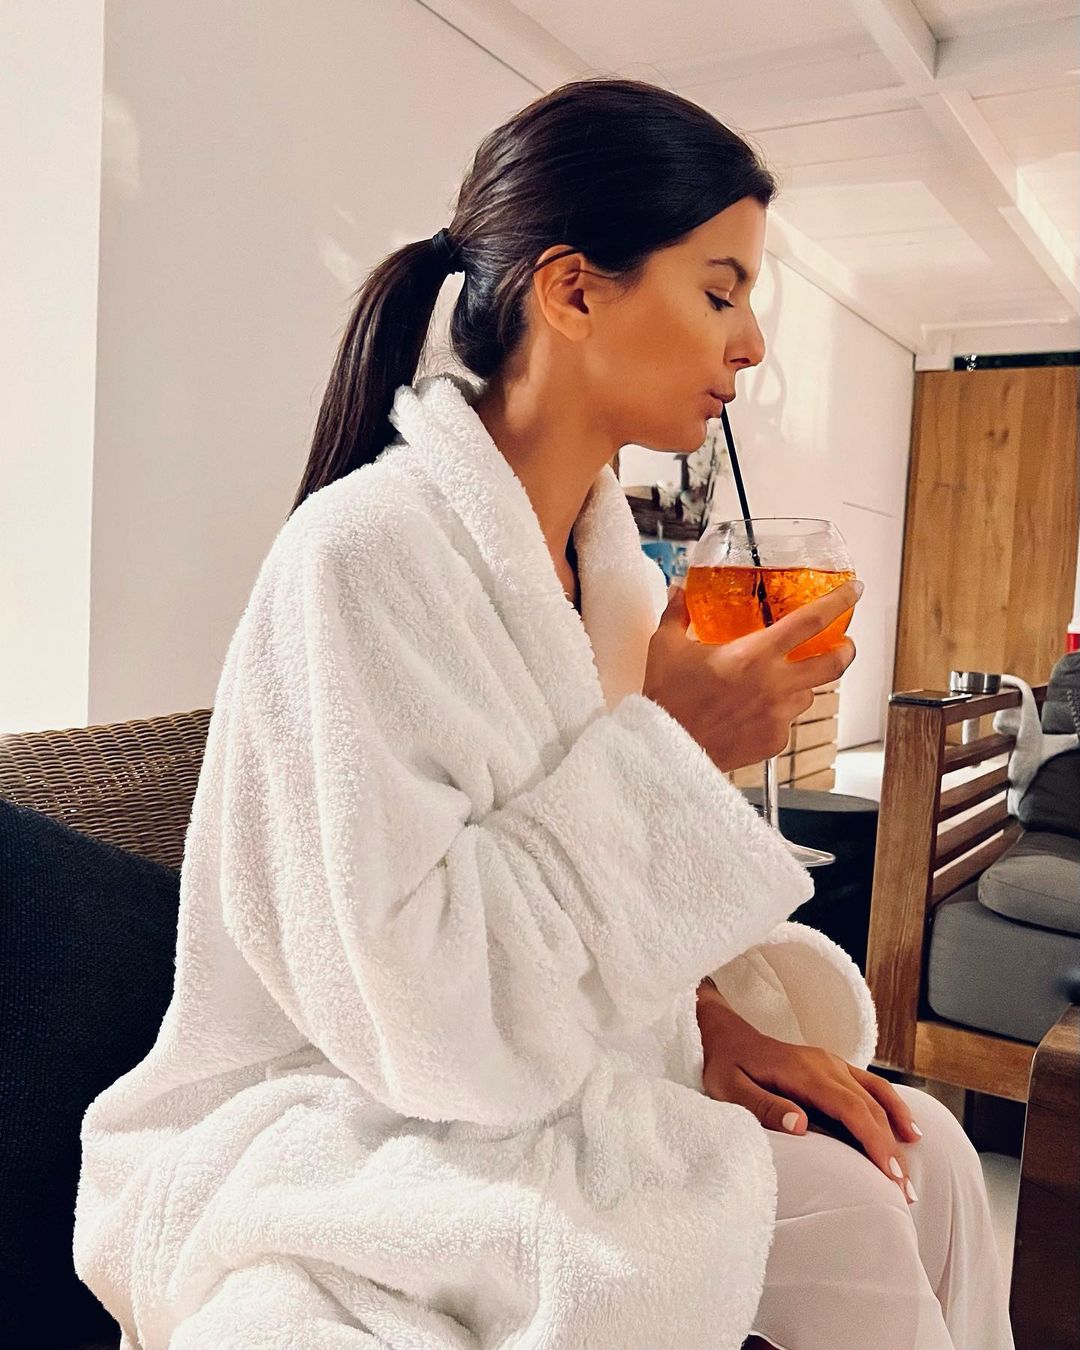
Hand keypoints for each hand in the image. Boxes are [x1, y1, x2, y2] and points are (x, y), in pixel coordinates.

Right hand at [643, 579, 862, 771]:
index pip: (811, 620)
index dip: (838, 602)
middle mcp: (775, 683)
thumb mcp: (666, 647)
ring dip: (802, 684)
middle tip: (843, 642)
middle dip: (846, 649)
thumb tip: (679, 595)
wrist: (667, 749)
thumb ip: (678, 616)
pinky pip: (787, 721)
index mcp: (754, 654)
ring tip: (779, 682)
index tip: (852, 591)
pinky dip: (778, 713)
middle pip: (835, 663)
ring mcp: (778, 715)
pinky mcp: (774, 740)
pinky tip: (754, 711)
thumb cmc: (668, 700)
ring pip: (809, 693)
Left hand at [696, 988, 921, 1203]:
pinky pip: (872, 1086)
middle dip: (891, 1150)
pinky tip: (908, 1131)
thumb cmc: (724, 1066)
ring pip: (877, 1096)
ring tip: (909, 1173)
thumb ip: (764, 1107)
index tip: (890, 1176)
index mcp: (804, 1072)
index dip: (875, 1141)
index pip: (851, 1109)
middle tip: (905, 1194)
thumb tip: (802, 1125)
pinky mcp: (833, 1067)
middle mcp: (825, 1064)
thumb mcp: (731, 1089)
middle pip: (870, 1107)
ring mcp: (832, 1063)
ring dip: (897, 1132)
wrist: (723, 1034)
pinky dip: (894, 1107)